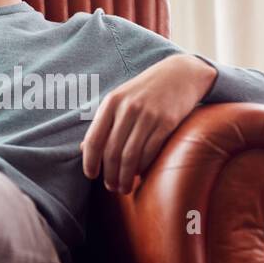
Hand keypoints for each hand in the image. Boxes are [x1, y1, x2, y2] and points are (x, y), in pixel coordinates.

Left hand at [80, 54, 216, 194]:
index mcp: (111, 102)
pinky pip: (151, 152)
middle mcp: (128, 108)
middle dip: (110, 175)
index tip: (91, 176)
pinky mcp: (168, 122)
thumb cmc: (144, 91)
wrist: (179, 74)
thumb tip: (84, 149)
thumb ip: (103, 123)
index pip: (94, 139)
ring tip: (124, 187)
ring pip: (131, 156)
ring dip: (125, 177)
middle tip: (111, 187)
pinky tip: (140, 173)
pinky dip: (144, 167)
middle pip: (112, 152)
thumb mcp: (120, 100)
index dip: (90, 162)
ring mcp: (149, 115)